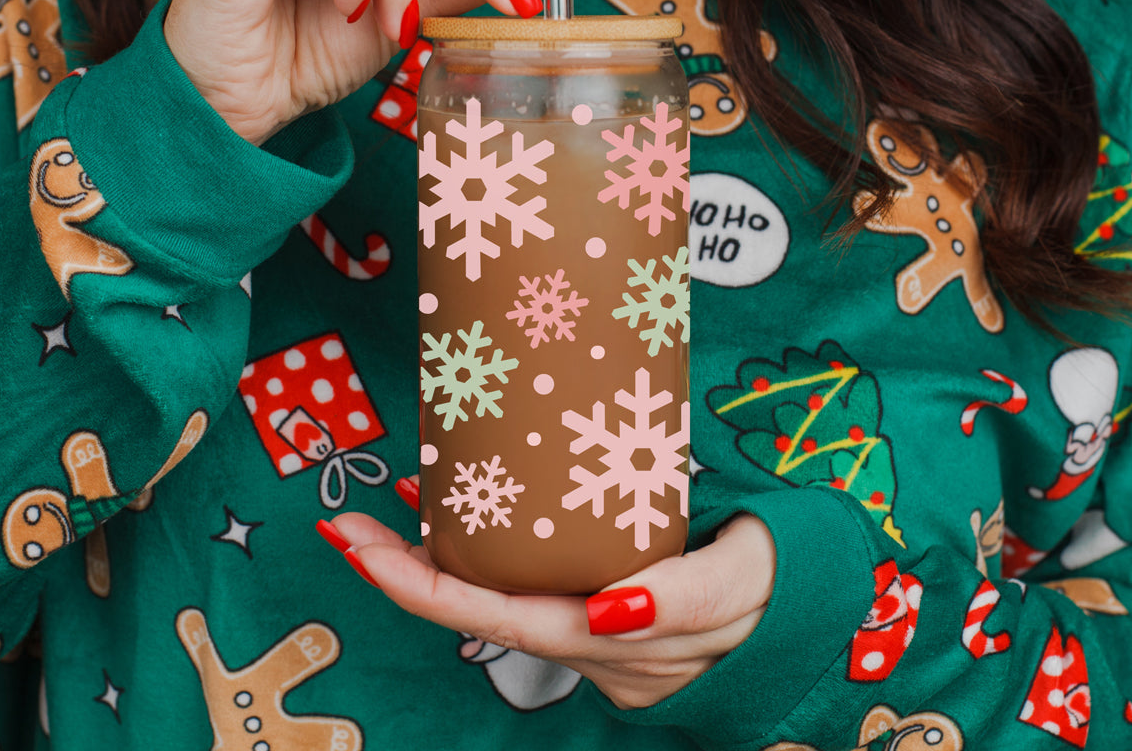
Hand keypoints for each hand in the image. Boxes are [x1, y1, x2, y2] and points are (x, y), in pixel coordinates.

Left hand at [319, 500, 775, 709]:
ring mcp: (602, 645)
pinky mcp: (610, 623)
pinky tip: (464, 525)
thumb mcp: (745, 580)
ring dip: (444, 568)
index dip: (431, 590)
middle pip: (489, 616)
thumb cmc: (784, 582)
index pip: (507, 620)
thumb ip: (683, 597)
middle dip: (412, 576)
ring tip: (391, 512)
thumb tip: (605, 608)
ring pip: (507, 605)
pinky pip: (535, 595)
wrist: (816, 607)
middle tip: (350, 525)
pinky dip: (492, 567)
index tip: (369, 551)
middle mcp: (600, 653)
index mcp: (626, 643)